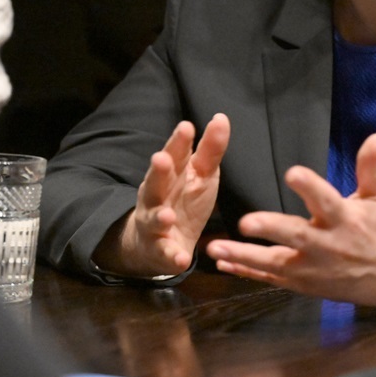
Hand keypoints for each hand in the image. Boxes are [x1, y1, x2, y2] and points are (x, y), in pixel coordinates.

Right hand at [94, 113, 228, 277]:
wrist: (159, 241)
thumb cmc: (183, 199)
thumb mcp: (200, 174)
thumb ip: (210, 149)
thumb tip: (221, 117)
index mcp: (171, 175)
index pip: (175, 154)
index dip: (179, 142)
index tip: (187, 126)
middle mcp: (157, 196)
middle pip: (156, 181)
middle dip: (159, 171)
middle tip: (162, 158)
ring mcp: (155, 223)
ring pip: (154, 218)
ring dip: (160, 216)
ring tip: (167, 215)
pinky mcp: (161, 250)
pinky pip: (165, 254)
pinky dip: (172, 256)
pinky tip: (180, 259)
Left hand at [205, 132, 375, 308]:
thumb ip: (372, 167)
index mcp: (346, 219)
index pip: (327, 200)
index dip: (310, 187)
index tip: (292, 173)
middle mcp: (327, 245)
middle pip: (296, 236)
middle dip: (270, 229)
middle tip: (245, 223)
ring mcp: (313, 268)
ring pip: (276, 263)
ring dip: (244, 256)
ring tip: (215, 249)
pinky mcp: (304, 283)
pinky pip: (271, 278)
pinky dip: (246, 271)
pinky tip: (222, 263)